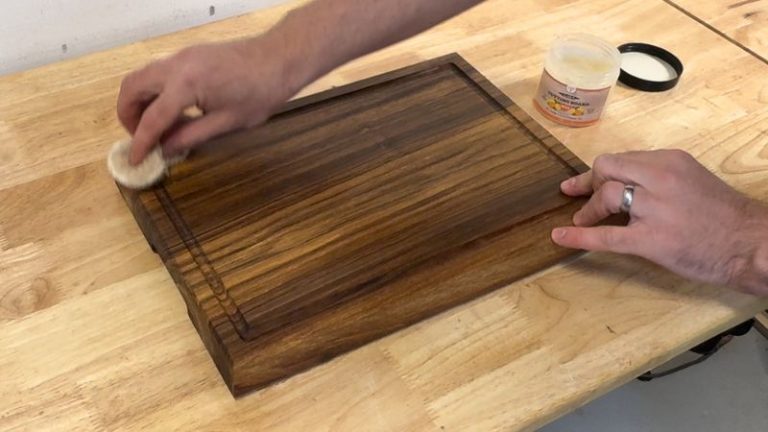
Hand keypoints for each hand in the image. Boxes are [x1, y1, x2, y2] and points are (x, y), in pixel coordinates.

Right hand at [117, 36, 303, 164]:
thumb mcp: (227, 122)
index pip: (152, 118)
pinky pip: (159, 72)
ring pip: (142, 76)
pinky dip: (154, 91)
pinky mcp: (189, 55)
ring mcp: (181, 56)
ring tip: (154, 128)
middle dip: (127, 116)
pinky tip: (170, 111)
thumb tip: (165, 150)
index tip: (134, 159)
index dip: (140, 142)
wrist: (279, 59)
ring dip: (139, 101)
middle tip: (140, 139)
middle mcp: (176, 65)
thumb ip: (191, 136)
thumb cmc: (261, 91)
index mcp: (186, 84)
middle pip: (132, 88)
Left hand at [551, 149, 767, 294]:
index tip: (583, 180)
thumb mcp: (692, 180)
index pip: (621, 158)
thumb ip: (659, 177)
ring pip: (606, 195)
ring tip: (582, 220)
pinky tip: (561, 238)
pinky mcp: (651, 239)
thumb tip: (626, 183)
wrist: (751, 243)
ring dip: (588, 209)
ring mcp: (654, 208)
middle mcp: (659, 177)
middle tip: (576, 196)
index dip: (599, 171)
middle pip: (607, 168)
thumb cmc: (724, 216)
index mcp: (669, 161)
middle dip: (588, 182)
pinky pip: (606, 236)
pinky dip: (579, 236)